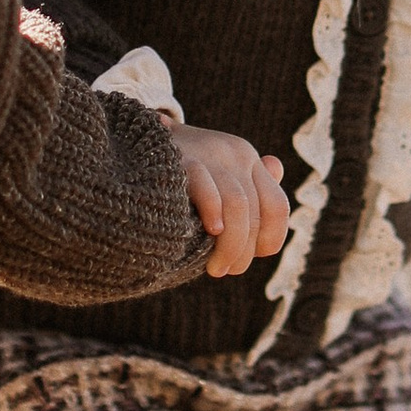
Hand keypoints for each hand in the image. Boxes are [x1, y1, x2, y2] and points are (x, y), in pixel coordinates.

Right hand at [168, 123, 290, 277]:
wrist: (134, 140)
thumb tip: (268, 234)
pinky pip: (208, 189)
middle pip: (255, 212)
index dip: (272, 237)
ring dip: (231, 245)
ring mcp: (209, 153)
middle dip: (244, 250)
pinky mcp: (182, 159)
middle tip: (227, 270)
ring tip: (216, 267)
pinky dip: (213, 213)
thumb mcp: (216, 180)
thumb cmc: (177, 173)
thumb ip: (245, 200)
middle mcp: (235, 153)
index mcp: (246, 158)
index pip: (277, 205)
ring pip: (237, 206)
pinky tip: (210, 232)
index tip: (254, 255)